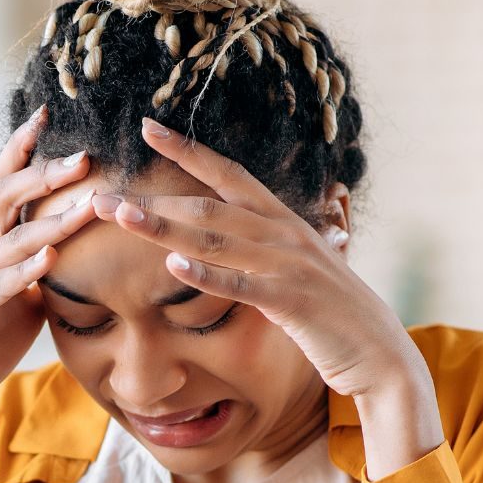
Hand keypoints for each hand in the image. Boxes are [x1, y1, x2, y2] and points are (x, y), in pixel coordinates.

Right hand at [0, 106, 98, 429]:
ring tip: (87, 206)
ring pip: (10, 238)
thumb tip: (78, 258)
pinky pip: (0, 285)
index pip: (3, 185)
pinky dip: (26, 270)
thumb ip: (41, 275)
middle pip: (5, 197)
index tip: (48, 113)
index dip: (23, 149)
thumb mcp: (19, 302)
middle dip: (44, 173)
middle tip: (84, 154)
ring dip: (51, 221)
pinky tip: (51, 258)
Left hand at [92, 117, 421, 402]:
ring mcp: (290, 265)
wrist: (380, 354)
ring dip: (165, 227)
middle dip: (153, 199)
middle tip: (102, 196)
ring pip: (216, 239)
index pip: (228, 174)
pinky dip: (206, 274)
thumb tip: (233, 237)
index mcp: (284, 221)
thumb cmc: (332, 316)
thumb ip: (264, 250)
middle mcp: (285, 234)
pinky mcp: (292, 301)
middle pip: (209, 206)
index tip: (147, 128)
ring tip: (121, 217)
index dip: (188, 150)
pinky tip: (173, 265)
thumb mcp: (297, 271)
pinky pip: (242, 284)